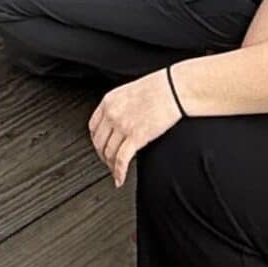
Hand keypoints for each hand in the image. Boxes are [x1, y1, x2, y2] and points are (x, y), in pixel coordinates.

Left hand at [89, 71, 183, 187]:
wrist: (174, 89)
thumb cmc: (159, 88)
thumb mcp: (130, 92)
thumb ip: (120, 107)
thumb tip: (118, 121)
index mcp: (109, 101)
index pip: (93, 127)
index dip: (96, 141)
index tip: (101, 147)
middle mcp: (112, 114)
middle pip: (99, 143)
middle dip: (103, 156)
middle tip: (108, 162)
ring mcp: (123, 126)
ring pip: (109, 153)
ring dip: (111, 166)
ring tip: (116, 171)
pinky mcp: (136, 137)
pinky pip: (121, 160)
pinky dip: (119, 172)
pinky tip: (120, 178)